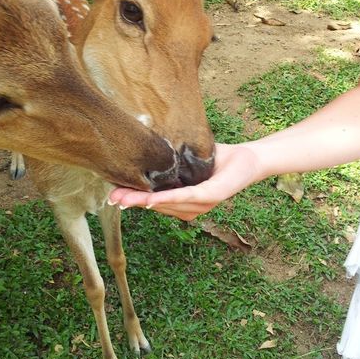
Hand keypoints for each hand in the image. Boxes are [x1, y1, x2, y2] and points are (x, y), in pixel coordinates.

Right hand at [109, 142, 262, 220]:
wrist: (248, 159)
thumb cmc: (218, 159)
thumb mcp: (189, 161)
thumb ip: (170, 164)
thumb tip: (145, 150)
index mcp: (185, 201)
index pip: (156, 202)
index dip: (134, 200)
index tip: (113, 196)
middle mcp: (192, 208)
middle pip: (157, 205)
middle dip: (133, 202)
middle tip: (111, 198)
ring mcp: (202, 205)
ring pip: (167, 203)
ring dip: (144, 201)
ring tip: (123, 197)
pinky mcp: (211, 196)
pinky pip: (185, 197)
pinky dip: (166, 198)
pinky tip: (150, 199)